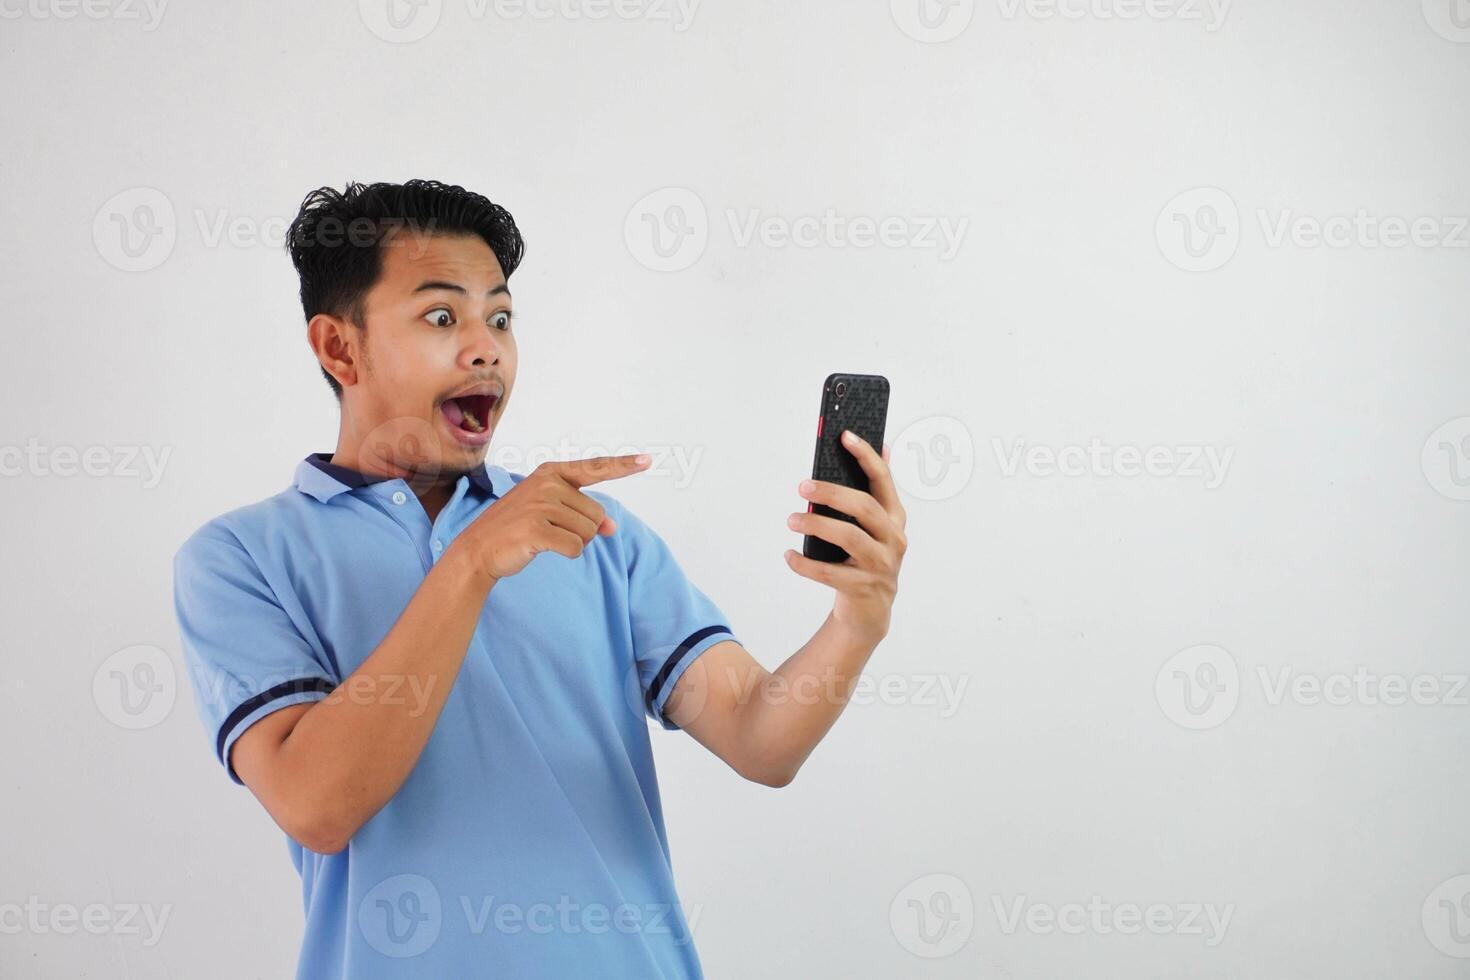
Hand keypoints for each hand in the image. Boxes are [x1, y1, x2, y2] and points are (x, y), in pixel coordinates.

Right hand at [456, 454, 649, 582]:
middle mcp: (547, 484)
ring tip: (544, 538)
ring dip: (574, 542)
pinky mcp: (537, 529)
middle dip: (583, 530)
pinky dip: (567, 554)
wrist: (478, 549)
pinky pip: (576, 548)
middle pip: (596, 514)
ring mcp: (541, 505)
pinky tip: (541, 548)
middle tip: (551, 531)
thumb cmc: (517, 529)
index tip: (647, 460)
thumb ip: (582, 513)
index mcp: (550, 473)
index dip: (623, 465)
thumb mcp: (551, 513)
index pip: (595, 468)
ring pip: (588, 533)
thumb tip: (613, 528)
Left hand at [784, 431, 907, 641]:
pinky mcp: (863, 588)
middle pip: (864, 508)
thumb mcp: (876, 527)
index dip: (866, 455)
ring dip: (816, 526)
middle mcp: (893, 539)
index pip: (883, 480)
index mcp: (895, 518)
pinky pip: (829, 573)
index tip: (845, 435)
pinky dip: (804, 564)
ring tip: (791, 520)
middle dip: (832, 493)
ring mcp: (881, 565)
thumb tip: (884, 446)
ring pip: (848, 538)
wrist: (870, 613)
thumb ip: (876, 492)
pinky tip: (788, 555)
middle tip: (802, 487)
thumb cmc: (865, 559)